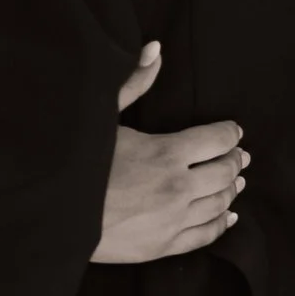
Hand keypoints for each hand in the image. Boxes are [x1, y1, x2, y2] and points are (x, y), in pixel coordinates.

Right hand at [92, 41, 246, 264]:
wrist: (54, 218)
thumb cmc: (75, 165)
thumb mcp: (102, 118)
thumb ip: (133, 83)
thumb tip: (156, 50)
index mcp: (167, 152)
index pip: (217, 139)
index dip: (230, 133)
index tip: (234, 130)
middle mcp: (179, 187)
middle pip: (224, 171)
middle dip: (234, 160)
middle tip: (240, 155)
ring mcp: (173, 219)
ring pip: (219, 203)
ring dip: (231, 189)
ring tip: (236, 181)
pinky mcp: (164, 245)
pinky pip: (205, 234)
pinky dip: (221, 223)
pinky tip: (228, 216)